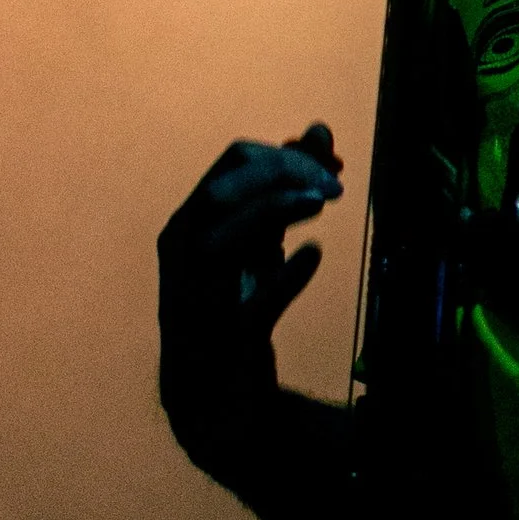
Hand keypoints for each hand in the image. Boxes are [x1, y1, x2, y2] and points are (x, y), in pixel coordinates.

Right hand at [157, 121, 342, 398]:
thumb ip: (282, 186)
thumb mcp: (258, 238)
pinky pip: (251, 304)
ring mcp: (197, 297)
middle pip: (226, 189)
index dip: (289, 155)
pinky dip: (283, 277)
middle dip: (285, 175)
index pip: (235, 161)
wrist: (209, 390)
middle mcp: (183, 252)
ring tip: (320, 201)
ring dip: (274, 209)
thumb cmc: (231, 299)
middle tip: (335, 186)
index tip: (335, 165)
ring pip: (222, 239)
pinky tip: (312, 254)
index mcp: (191, 220)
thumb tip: (319, 130)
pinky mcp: (224, 341)